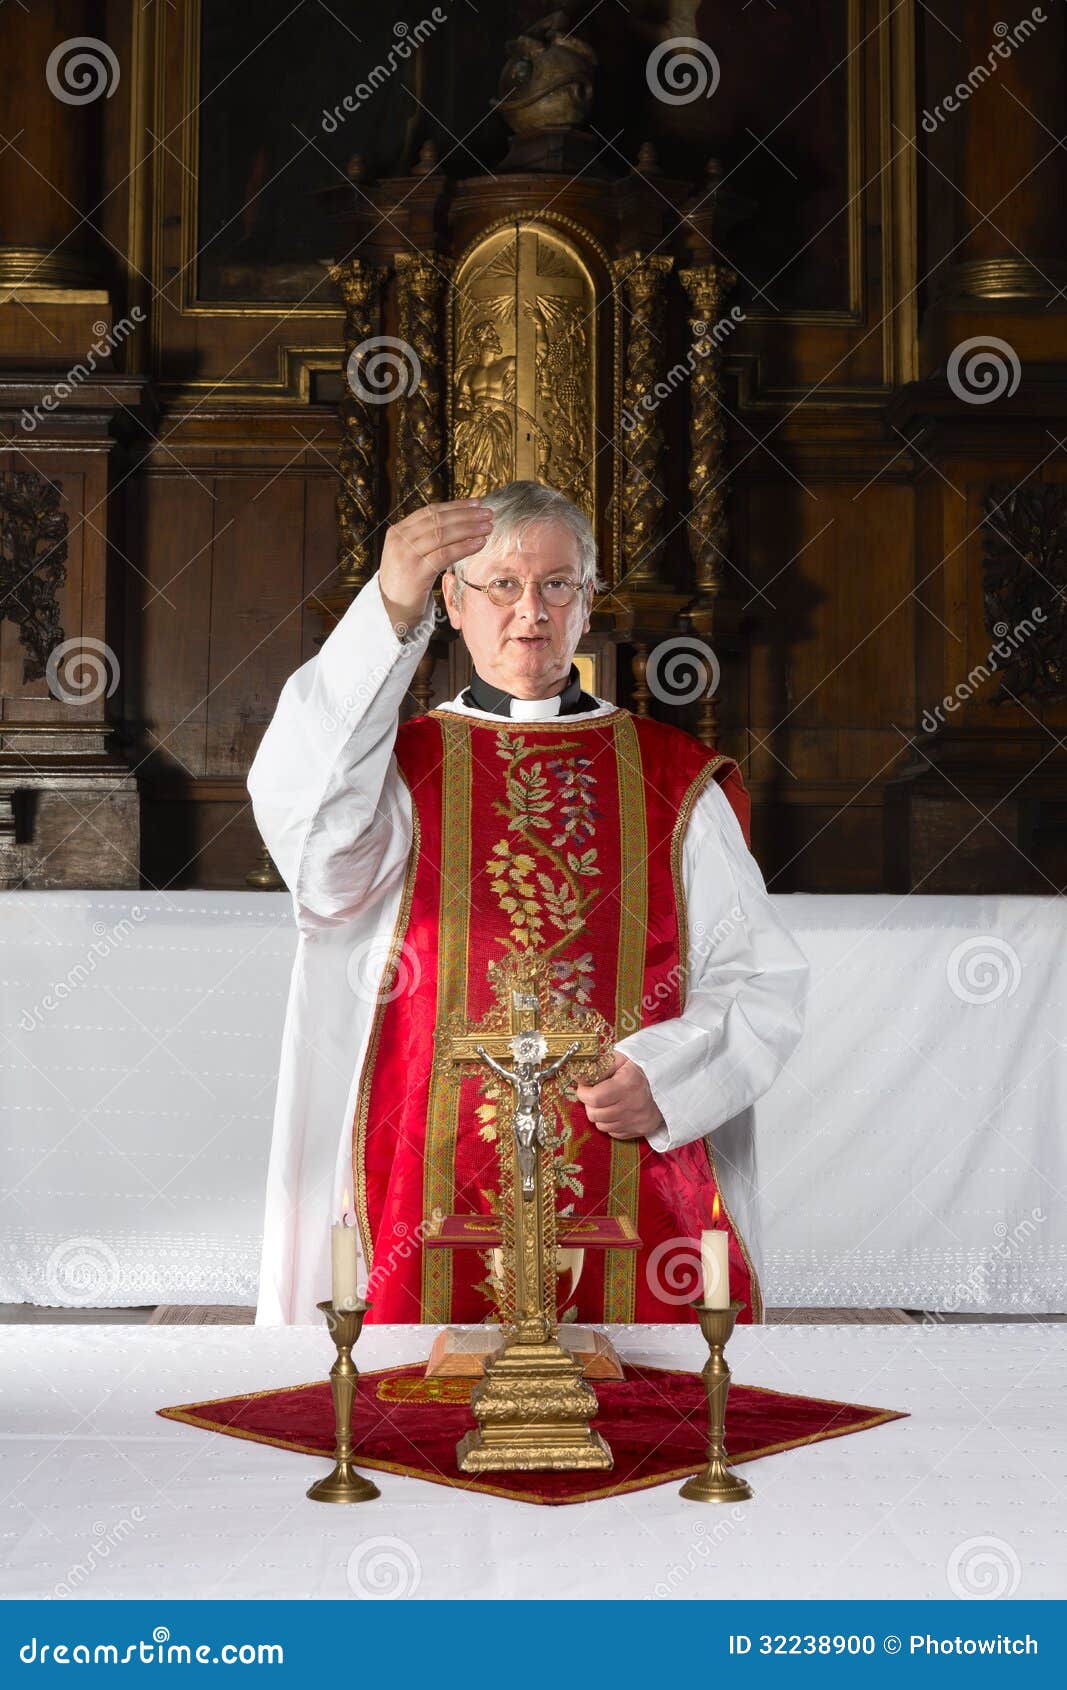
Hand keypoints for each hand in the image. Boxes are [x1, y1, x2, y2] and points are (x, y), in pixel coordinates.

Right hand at [378, 499, 493, 631]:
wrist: (390, 609)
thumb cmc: (405, 582)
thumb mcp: (409, 554)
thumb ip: (424, 538)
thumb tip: (456, 522)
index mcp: (398, 531)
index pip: (430, 511)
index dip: (455, 506)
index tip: (475, 503)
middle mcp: (400, 539)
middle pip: (438, 520)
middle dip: (466, 515)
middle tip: (488, 513)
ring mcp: (406, 555)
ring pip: (442, 534)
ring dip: (469, 528)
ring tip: (487, 527)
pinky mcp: (416, 572)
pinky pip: (445, 554)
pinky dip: (464, 547)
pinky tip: (479, 544)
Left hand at [574, 1051, 664, 1141]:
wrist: (669, 1082)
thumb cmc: (641, 1068)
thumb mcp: (621, 1059)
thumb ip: (599, 1066)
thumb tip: (577, 1075)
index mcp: (627, 1084)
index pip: (594, 1098)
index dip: (583, 1093)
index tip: (584, 1087)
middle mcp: (633, 1105)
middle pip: (595, 1115)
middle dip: (589, 1105)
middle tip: (595, 1095)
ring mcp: (637, 1120)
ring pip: (602, 1126)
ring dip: (600, 1115)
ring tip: (607, 1103)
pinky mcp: (641, 1130)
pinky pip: (614, 1133)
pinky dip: (611, 1123)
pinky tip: (618, 1111)